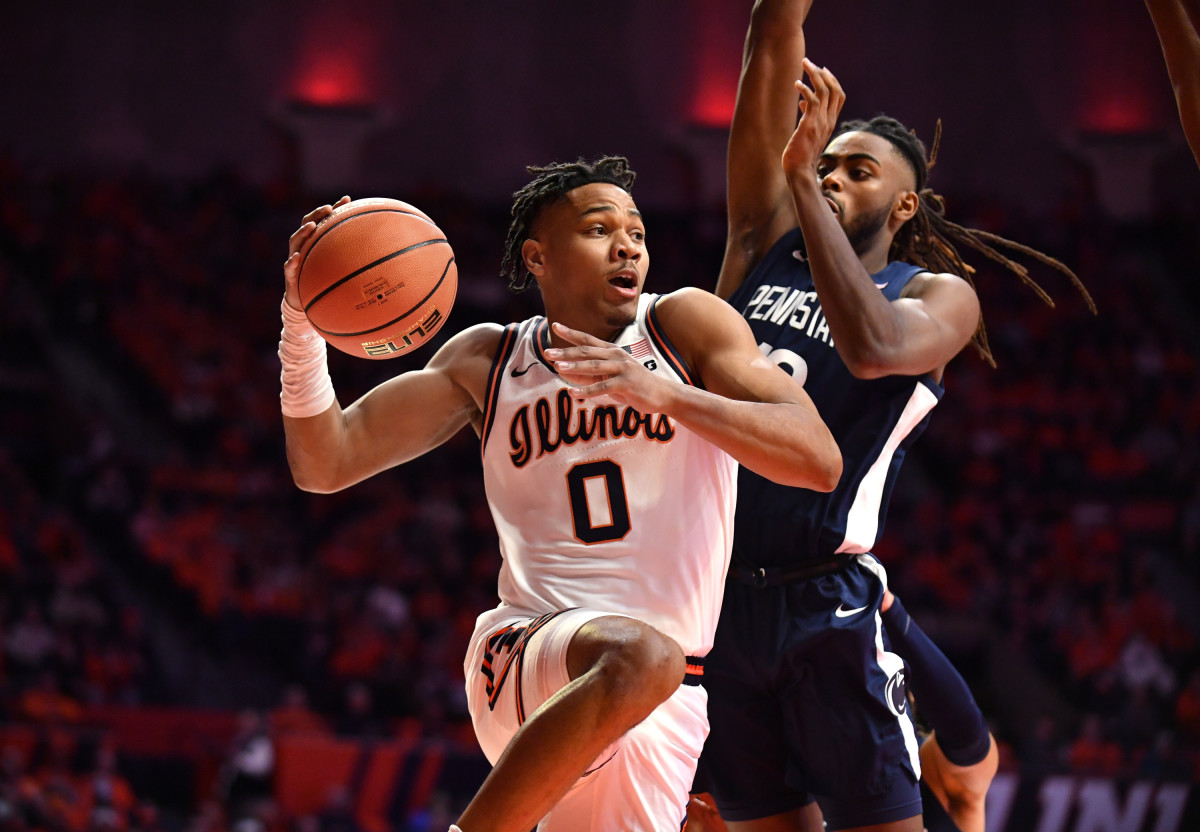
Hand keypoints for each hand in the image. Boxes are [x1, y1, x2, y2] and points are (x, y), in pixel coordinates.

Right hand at [283, 195, 351, 310]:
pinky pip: (289, 267)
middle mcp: (304, 246)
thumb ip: (350, 258)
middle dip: (317, 214)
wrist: (304, 301)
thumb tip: (379, 251)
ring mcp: (295, 258)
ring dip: (303, 232)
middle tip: (328, 208)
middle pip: (307, 224)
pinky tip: (297, 258)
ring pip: (295, 241)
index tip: (347, 199)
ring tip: (311, 226)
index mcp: (315, 242)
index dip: (334, 209)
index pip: (323, 220)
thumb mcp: (338, 269)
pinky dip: (292, 261)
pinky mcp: (290, 274)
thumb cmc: (323, 280)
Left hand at [545, 322, 672, 413]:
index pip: (588, 340)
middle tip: (548, 352)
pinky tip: (573, 393)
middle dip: (567, 351)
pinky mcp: (627, 383)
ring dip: (575, 367)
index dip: (571, 333)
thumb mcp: (611, 378)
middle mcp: (617, 356)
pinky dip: (587, 390)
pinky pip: (603, 387)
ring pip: (595, 367)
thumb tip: (566, 373)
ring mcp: (623, 369)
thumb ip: (590, 375)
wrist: (663, 395)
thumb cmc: (634, 386)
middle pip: (588, 352)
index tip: (555, 326)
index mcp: (612, 351)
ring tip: (558, 367)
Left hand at [781, 59, 845, 182]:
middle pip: (834, 89)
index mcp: (830, 121)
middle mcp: (829, 120)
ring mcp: (821, 122)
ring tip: (804, 64)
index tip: (823, 70)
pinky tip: (796, 84)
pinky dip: (805, 89)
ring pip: (824, 91)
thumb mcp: (807, 132)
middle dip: (823, 73)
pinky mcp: (810, 124)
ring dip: (814, 75)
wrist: (800, 172)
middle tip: (809, 63)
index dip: (833, 80)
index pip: (839, 95)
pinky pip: (812, 100)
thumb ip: (809, 117)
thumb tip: (803, 103)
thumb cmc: (801, 154)